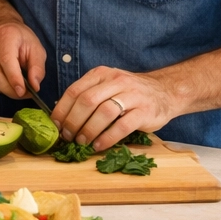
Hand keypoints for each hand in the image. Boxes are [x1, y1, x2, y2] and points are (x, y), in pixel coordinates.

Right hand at [0, 21, 46, 99]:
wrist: (2, 27)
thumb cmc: (20, 38)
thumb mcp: (37, 49)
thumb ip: (37, 68)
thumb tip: (34, 86)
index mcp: (7, 35)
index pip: (6, 61)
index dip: (14, 79)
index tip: (22, 92)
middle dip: (10, 90)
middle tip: (23, 94)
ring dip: (4, 89)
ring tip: (16, 88)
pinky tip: (5, 81)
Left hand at [52, 66, 178, 150]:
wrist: (165, 92)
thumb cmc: (129, 93)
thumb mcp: (107, 85)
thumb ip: (88, 95)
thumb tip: (62, 116)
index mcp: (101, 74)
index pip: (74, 90)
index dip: (62, 109)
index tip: (55, 125)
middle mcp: (116, 81)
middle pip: (87, 101)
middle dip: (73, 121)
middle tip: (67, 136)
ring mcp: (132, 95)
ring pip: (104, 112)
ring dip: (89, 130)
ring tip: (81, 142)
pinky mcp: (145, 112)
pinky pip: (122, 126)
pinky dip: (107, 138)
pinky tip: (99, 146)